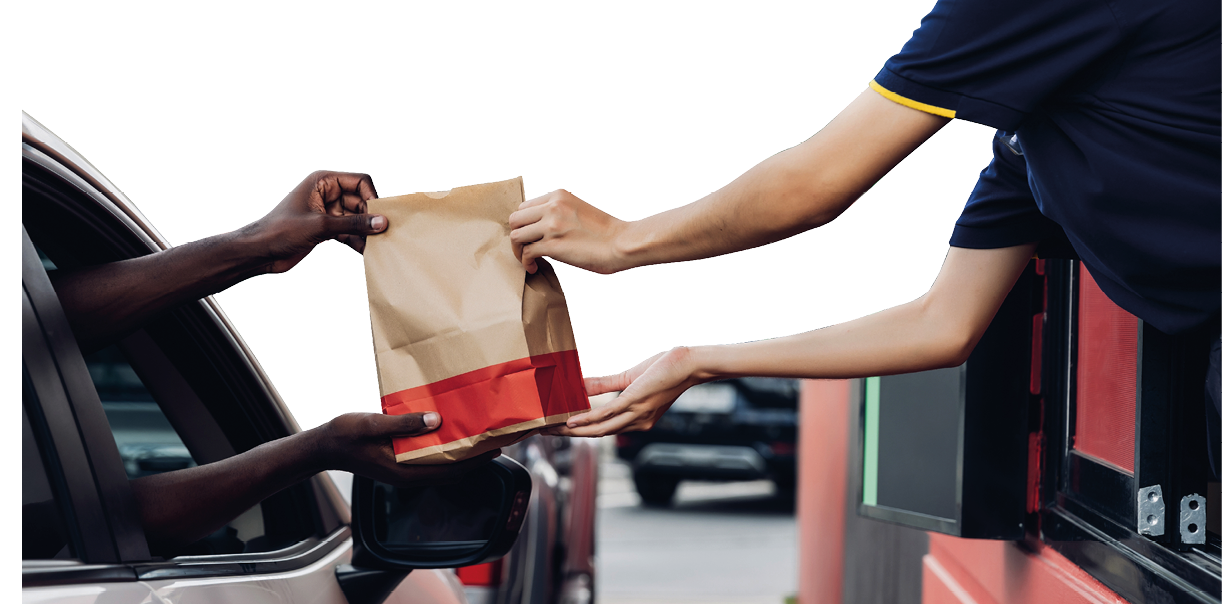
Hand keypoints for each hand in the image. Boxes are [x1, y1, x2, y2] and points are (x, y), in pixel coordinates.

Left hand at [244, 171, 386, 273]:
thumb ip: (354, 223)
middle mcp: (327, 193)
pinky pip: (350, 231)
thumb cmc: (280, 231)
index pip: (359, 181)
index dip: (373, 197)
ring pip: (357, 218)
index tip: (381, 216)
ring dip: (366, 231)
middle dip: (371, 217)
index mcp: (322, 181)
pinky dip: (358, 241)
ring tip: (377, 246)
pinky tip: (366, 252)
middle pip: (361, 201)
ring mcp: (327, 212)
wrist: (259, 252)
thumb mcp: (321, 226)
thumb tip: (381, 222)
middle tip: (383, 234)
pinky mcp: (326, 229)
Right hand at [316, 412, 499, 487]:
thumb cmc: (346, 435)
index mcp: (404, 471)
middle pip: (450, 470)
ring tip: (478, 435)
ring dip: (460, 453)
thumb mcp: (374, 424)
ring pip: (441, 465)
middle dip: (473, 458)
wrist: (325, 445)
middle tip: (493, 439)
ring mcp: (404, 470)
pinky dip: (444, 448)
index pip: (449, 470)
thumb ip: (404, 424)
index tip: (494, 449)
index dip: (474, 462)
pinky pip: (429, 458)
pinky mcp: (400, 462)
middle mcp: (408, 474)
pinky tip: (450, 432)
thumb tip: (436, 420)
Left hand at [508, 189, 628, 274]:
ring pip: (516, 236)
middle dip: (518, 235)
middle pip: (515, 219)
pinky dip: (526, 262)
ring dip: (518, 250)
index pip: (525, 206)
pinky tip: (533, 267)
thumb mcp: (579, 209)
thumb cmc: (607, 232)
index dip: (525, 223)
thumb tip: (543, 227)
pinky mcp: (553, 245)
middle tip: (525, 247)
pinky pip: (526, 253)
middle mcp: (552, 207)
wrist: (622, 243)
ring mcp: (551, 225)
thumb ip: (560, 211)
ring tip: (528, 259)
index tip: (531, 235)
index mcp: (559, 195)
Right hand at [546, 347, 701, 435]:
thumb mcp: (629, 378)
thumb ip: (604, 384)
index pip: (603, 430)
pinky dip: (586, 420)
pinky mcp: (634, 401)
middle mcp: (636, 423)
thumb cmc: (665, 369)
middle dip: (568, 436)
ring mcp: (636, 414)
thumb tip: (580, 384)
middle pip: (596, 434)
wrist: (689, 364)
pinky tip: (570, 421)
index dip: (579, 432)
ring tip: (551, 429)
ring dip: (572, 431)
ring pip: (598, 429)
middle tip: (545, 433)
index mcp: (636, 420)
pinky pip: (606, 414)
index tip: (556, 430)